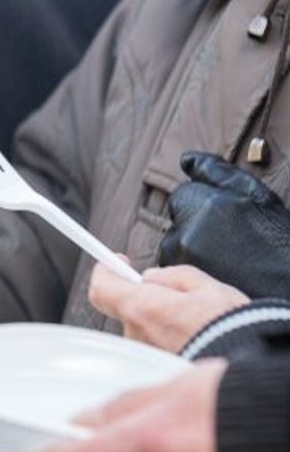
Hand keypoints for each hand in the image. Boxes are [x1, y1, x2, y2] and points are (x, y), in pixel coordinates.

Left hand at [89, 262, 248, 351]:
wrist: (246, 363)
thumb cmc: (229, 328)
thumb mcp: (207, 286)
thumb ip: (173, 276)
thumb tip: (152, 277)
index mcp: (144, 308)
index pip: (101, 288)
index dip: (106, 270)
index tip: (117, 262)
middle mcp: (137, 333)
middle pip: (126, 306)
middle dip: (145, 295)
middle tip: (175, 292)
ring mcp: (145, 352)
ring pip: (142, 324)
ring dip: (159, 316)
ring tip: (192, 317)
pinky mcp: (156, 365)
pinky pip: (154, 341)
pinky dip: (167, 334)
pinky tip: (192, 333)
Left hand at [160, 151, 289, 298]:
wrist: (285, 292)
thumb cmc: (277, 243)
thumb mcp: (257, 198)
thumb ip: (217, 174)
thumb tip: (186, 160)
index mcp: (208, 206)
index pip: (183, 195)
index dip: (203, 207)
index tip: (224, 220)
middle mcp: (187, 232)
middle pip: (176, 222)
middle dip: (194, 228)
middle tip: (229, 244)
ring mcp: (179, 260)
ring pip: (172, 247)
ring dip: (190, 250)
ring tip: (225, 261)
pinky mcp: (176, 283)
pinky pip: (172, 271)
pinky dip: (188, 271)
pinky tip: (215, 275)